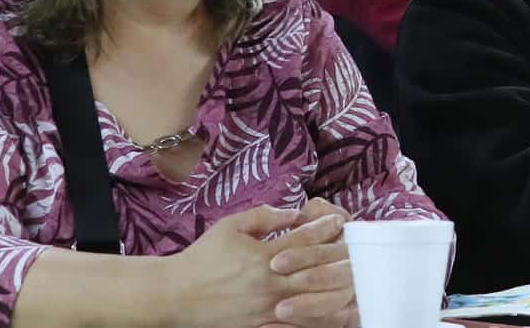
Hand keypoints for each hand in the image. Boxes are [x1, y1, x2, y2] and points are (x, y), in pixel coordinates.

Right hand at [162, 206, 348, 327]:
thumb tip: (294, 212)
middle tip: (356, 248)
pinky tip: (330, 308)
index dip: (326, 227)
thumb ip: (264, 216)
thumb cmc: (202, 258)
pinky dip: (315, 316)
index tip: (340, 220)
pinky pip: (294, 324)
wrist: (173, 296)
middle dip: (339, 258)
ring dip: (334, 289)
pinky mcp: (259, 327)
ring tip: (351, 279)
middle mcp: (269, 284)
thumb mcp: (231, 226)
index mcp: (263, 257)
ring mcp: (266, 309)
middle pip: (316, 270)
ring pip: (311, 300)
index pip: (305, 239)